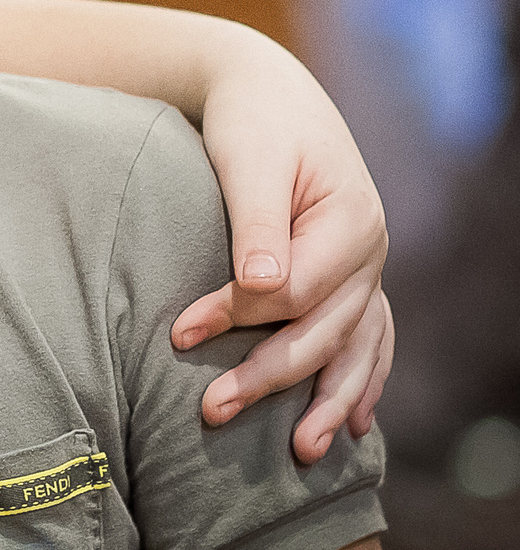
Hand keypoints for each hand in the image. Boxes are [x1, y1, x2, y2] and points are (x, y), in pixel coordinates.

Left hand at [172, 36, 390, 463]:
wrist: (270, 94)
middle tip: (210, 412)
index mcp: (351, 222)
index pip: (296, 292)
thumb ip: (256, 222)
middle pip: (323, 333)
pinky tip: (355, 426)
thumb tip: (262, 287)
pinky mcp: (352, 279)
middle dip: (269, 377)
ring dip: (328, 403)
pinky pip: (369, 341)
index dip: (236, 317)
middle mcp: (371, 254)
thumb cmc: (252, 122)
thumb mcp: (249, 159)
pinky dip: (362, 383)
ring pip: (355, 350)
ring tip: (303, 455)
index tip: (178, 334)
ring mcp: (368, 272)